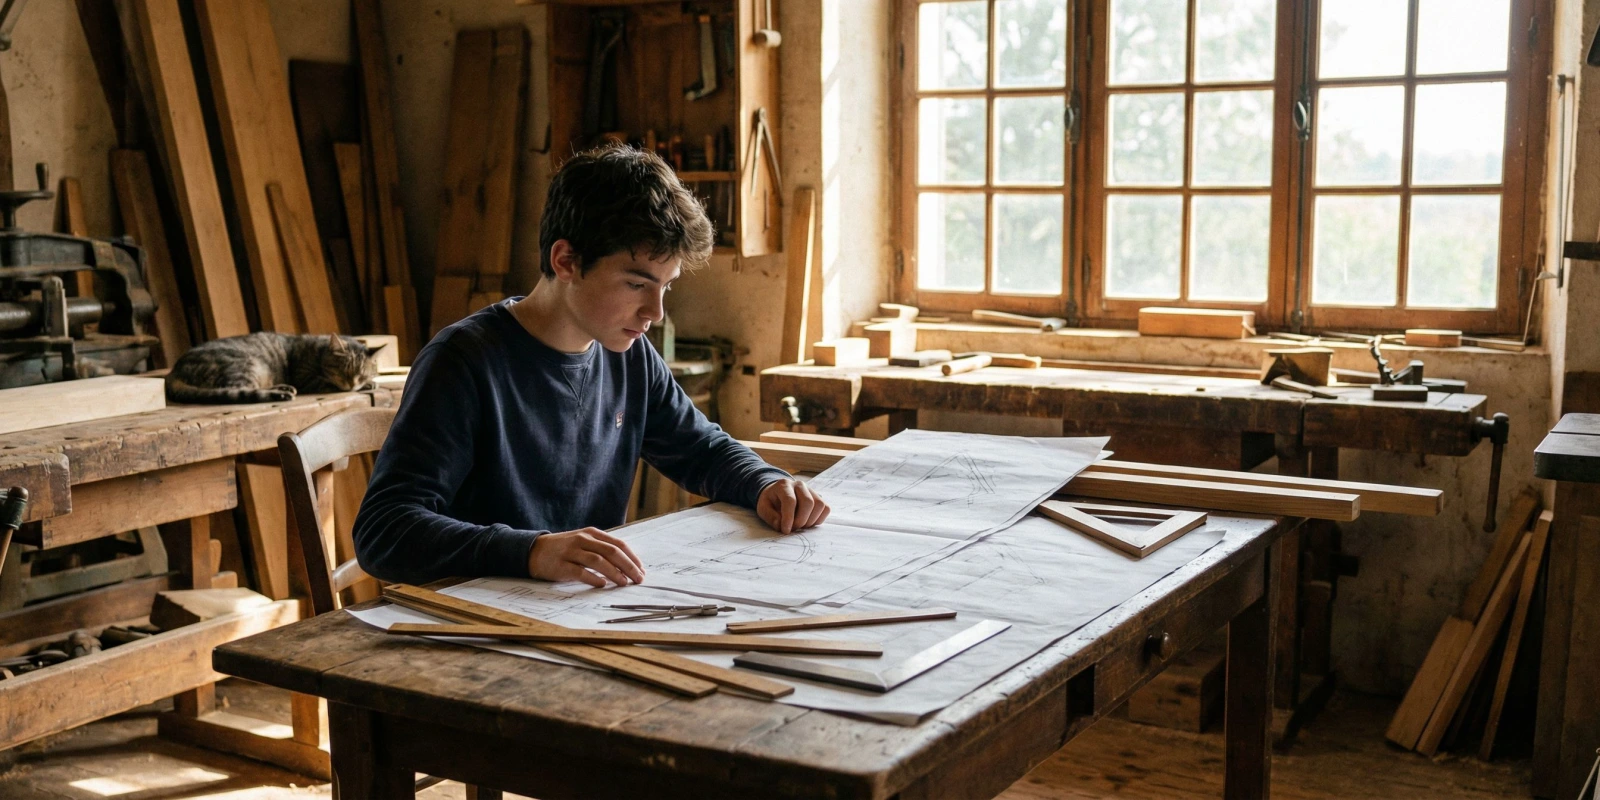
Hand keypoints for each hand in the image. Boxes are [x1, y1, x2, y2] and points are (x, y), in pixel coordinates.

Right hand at [528, 527, 645, 587]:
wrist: (534, 551)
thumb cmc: (564, 549)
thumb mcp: (584, 543)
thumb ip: (602, 550)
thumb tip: (627, 565)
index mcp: (591, 534)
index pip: (618, 544)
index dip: (632, 558)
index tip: (642, 570)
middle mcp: (582, 540)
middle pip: (611, 552)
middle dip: (628, 566)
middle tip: (638, 579)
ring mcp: (571, 552)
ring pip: (598, 561)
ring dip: (614, 573)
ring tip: (624, 583)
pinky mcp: (561, 565)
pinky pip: (580, 572)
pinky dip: (593, 578)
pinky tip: (602, 585)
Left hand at [756, 478, 829, 534]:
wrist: (777, 493)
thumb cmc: (770, 502)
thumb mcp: (763, 508)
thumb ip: (770, 517)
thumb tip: (781, 525)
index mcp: (784, 485)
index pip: (790, 500)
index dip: (789, 517)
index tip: (786, 530)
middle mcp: (799, 485)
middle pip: (808, 502)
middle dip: (801, 520)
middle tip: (793, 529)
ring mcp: (811, 490)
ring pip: (819, 505)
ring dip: (810, 520)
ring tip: (800, 526)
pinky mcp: (818, 497)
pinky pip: (826, 508)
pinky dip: (818, 519)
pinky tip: (808, 522)